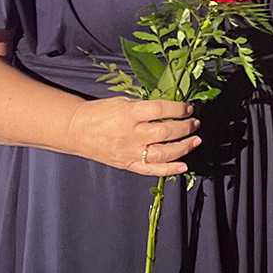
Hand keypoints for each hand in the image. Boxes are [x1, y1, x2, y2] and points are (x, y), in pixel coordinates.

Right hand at [65, 96, 200, 176]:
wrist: (77, 130)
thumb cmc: (100, 113)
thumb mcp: (122, 102)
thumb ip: (145, 107)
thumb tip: (170, 109)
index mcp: (128, 114)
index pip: (160, 110)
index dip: (178, 109)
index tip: (188, 108)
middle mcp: (131, 134)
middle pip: (165, 132)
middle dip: (185, 127)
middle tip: (194, 123)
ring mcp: (130, 152)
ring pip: (163, 153)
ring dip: (184, 147)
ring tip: (196, 140)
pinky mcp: (128, 165)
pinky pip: (152, 170)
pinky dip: (170, 170)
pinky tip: (183, 166)